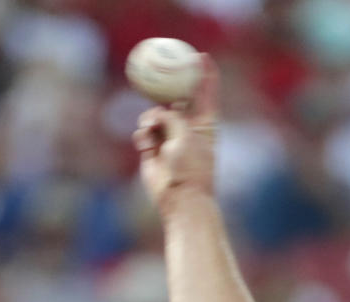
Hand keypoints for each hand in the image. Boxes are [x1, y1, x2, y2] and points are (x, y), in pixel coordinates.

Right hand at [132, 53, 217, 212]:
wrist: (180, 198)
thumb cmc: (191, 167)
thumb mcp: (185, 134)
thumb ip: (173, 117)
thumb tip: (158, 112)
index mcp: (205, 124)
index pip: (206, 94)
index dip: (204, 74)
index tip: (201, 55)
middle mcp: (188, 129)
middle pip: (177, 99)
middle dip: (168, 87)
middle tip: (159, 71)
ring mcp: (170, 138)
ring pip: (154, 114)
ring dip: (150, 118)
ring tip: (151, 127)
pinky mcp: (153, 149)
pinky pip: (143, 132)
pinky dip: (143, 136)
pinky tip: (145, 145)